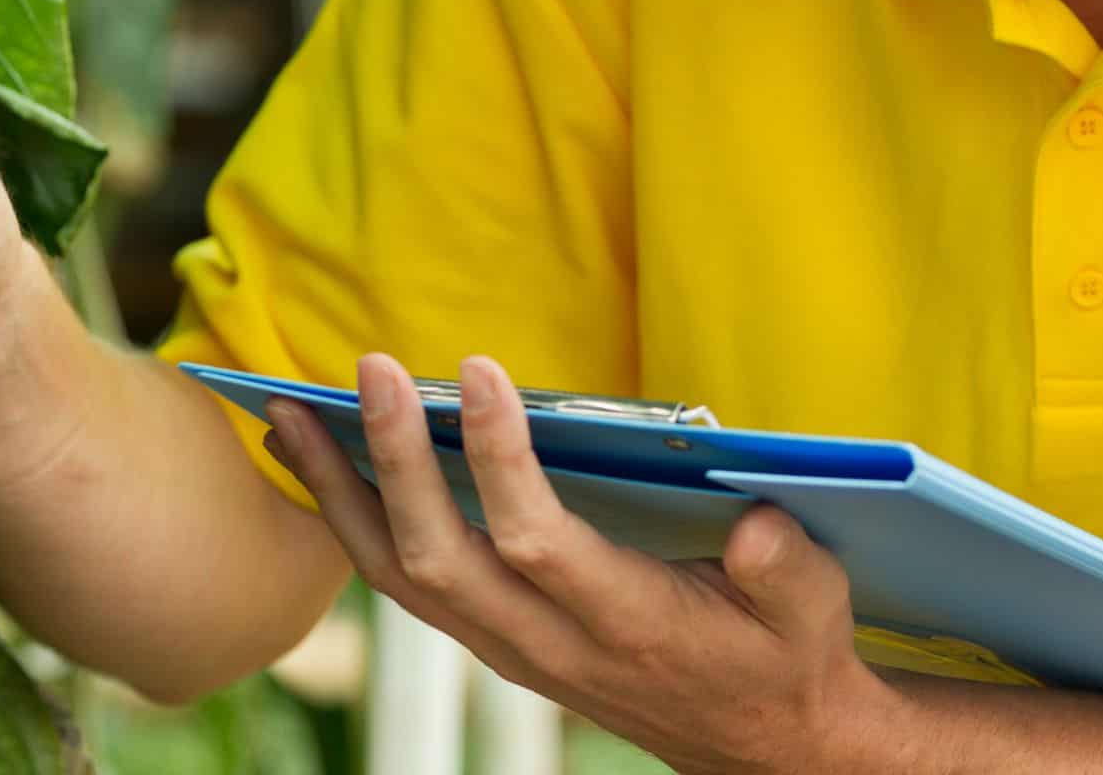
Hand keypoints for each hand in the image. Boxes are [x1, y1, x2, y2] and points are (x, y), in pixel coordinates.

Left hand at [264, 354, 901, 774]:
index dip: (499, 458)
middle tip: (368, 367)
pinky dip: (347, 518)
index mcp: (627, 624)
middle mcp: (550, 645)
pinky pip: (397, 584)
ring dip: (339, 491)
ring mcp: (508, 648)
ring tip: (288, 411)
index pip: (538, 542)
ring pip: (397, 579)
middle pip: (441, 560)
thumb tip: (756, 526)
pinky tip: (313, 459)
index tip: (475, 368)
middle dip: (393, 461)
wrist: (761, 747)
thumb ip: (787, 570)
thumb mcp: (814, 610)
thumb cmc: (787, 654)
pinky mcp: (491, 637)